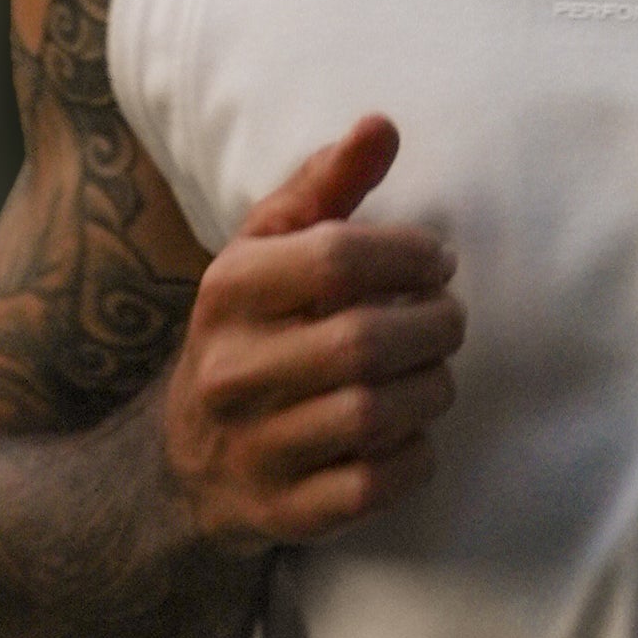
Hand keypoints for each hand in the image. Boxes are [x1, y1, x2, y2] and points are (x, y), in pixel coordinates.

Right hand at [162, 118, 466, 549]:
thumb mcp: (268, 252)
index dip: (411, 256)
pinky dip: (417, 455)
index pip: (338, 258)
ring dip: (432, 389)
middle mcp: (231, 370)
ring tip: (434, 373)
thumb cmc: (255, 333)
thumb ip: (325, 187)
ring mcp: (255, 447)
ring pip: (378, 414)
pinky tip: (412, 431)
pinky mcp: (286, 512)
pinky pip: (379, 484)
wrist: (189, 464)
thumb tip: (382, 125)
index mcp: (228, 291)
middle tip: (447, 320)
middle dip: (435, 327)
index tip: (437, 264)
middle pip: (367, 342)